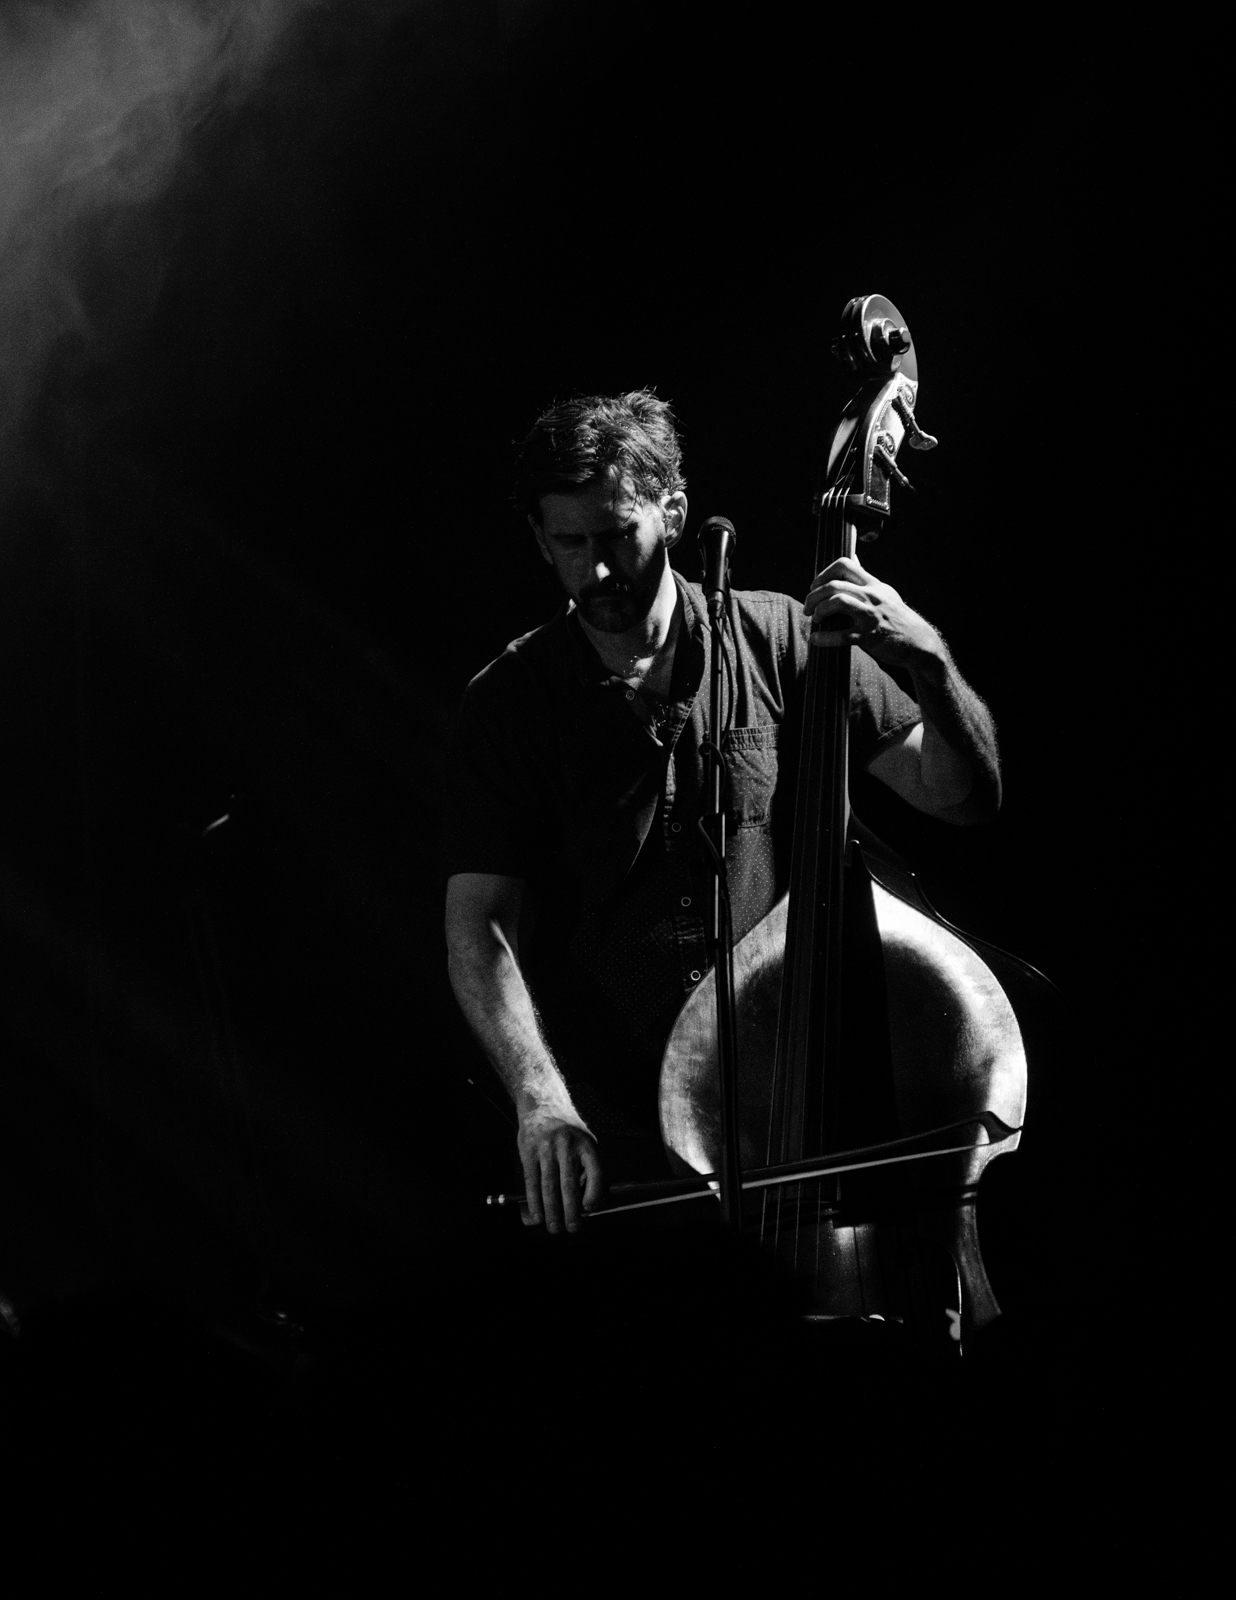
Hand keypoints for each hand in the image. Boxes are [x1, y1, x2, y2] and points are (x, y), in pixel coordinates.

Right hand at [517, 1109, 602, 1233]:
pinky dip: (533, 1202)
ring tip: (554, 1227)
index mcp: (586, 1143)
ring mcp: (546, 1147)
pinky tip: (536, 1215)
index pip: (595, 1172)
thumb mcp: (584, 1142)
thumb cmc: (567, 1132)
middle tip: (572, 1228)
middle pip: (569, 1184)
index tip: (589, 1209)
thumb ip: (587, 1169)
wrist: (543, 1105)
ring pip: (549, 1186)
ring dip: (551, 1211)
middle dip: (571, 1211)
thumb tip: (588, 1205)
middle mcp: (567, 1144)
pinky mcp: (528, 1151)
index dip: (593, 1194)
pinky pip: (531, 1182)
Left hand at [805, 555, 943, 672]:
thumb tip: (853, 557)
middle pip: (834, 585)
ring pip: (838, 602)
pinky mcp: (870, 637)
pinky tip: (815, 639)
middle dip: (813, 596)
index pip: (845, 564)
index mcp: (873, 584)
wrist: (918, 642)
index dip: (823, 574)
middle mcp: (872, 596)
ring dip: (819, 610)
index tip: (815, 587)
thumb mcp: (884, 592)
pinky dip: (824, 638)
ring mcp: (871, 616)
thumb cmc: (896, 617)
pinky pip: (842, 635)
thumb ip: (865, 578)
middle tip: (808, 608)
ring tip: (815, 619)